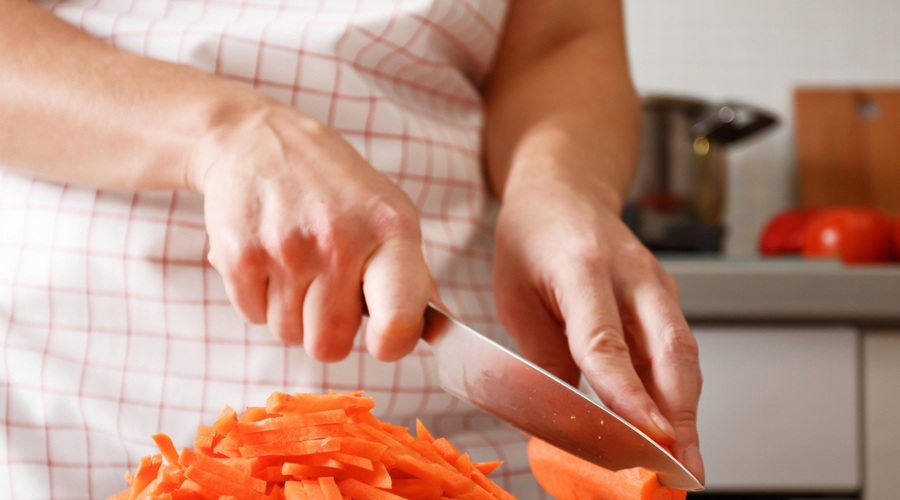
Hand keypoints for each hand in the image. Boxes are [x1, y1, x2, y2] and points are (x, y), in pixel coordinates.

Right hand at [190, 99, 433, 360]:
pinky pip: (252, 316)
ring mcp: (286, 248)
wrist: (255, 140)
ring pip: (288, 334)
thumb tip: (437, 329)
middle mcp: (339, 240)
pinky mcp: (239, 254)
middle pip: (329, 345)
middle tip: (326, 290)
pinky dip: (258, 298)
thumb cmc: (334, 188)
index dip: (391, 344)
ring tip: (295, 264)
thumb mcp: (388, 213)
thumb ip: (412, 276)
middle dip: (327, 330)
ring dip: (291, 313)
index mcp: (390, 230)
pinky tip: (267, 257)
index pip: (399, 319)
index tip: (382, 338)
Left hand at [492, 177, 704, 481]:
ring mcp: (655, 283)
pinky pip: (676, 349)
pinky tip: (674, 428)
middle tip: (683, 467)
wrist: (565, 189)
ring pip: (683, 353)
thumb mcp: (514, 294)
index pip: (604, 339)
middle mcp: (630, 272)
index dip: (627, 392)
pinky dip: (679, 391)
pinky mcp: (665, 297)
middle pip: (669, 349)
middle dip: (680, 415)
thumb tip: (570, 414)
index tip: (645, 436)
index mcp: (580, 265)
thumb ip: (544, 353)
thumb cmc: (531, 238)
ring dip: (687, 411)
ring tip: (684, 463)